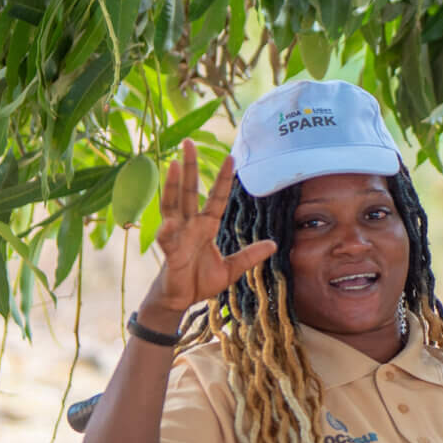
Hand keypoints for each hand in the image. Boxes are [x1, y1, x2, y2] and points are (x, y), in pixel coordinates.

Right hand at [146, 143, 276, 314]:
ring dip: (173, 186)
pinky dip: (168, 232)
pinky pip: (168, 240)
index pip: (216, 197)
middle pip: (189, 191)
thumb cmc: (200, 281)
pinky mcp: (169, 254)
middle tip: (188, 142)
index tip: (230, 157)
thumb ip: (250, 256)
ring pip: (173, 206)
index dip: (223, 179)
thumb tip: (274, 244)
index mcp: (205, 226)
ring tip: (173, 165)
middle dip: (189, 167)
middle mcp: (189, 226)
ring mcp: (177, 237)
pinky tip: (169, 223)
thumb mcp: (232, 268)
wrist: (180, 300)